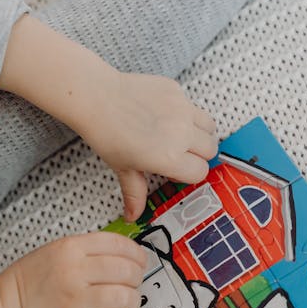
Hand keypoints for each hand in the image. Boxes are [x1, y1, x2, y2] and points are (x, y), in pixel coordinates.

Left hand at [0, 16, 217, 220]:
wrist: (96, 98)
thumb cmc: (106, 133)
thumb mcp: (122, 168)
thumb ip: (135, 194)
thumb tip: (133, 216)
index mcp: (170, 157)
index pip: (200, 172)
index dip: (189, 174)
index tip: (176, 171)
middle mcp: (181, 133)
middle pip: (210, 149)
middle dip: (198, 154)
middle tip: (179, 153)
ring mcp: (182, 109)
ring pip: (209, 126)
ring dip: (200, 133)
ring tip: (180, 134)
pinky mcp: (177, 91)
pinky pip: (192, 105)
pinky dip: (185, 112)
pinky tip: (164, 115)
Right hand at [0, 232, 146, 307]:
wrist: (7, 306)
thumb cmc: (33, 278)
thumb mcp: (57, 249)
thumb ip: (90, 249)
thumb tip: (127, 256)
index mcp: (71, 248)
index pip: (118, 244)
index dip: (137, 253)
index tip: (140, 260)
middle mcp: (75, 272)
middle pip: (126, 271)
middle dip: (137, 277)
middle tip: (133, 282)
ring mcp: (77, 300)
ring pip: (125, 298)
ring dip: (133, 300)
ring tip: (126, 301)